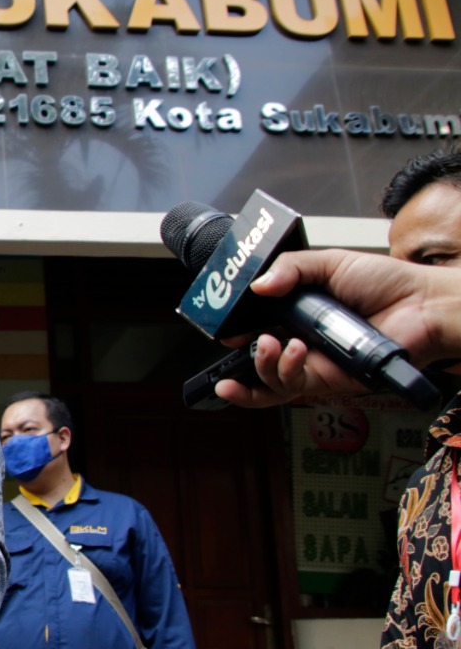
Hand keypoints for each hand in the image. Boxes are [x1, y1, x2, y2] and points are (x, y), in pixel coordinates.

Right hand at [215, 249, 460, 406]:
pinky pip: (297, 386)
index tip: (225, 331)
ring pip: (273, 381)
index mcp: (300, 316)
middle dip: (239, 361)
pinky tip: (293, 350)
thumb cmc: (388, 283)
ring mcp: (317, 365)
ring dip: (262, 365)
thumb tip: (257, 285)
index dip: (237, 335)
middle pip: (259, 365)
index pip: (259, 331)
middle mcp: (305, 344)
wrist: (423, 304)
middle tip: (235, 343)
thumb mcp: (330, 263)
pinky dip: (287, 369)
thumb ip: (291, 268)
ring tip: (267, 344)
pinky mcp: (332, 381)